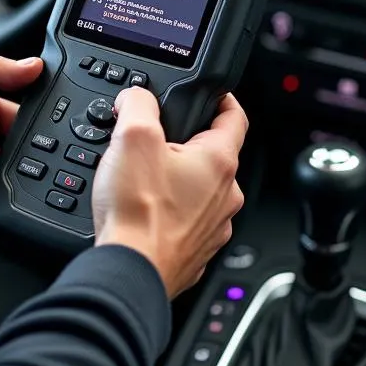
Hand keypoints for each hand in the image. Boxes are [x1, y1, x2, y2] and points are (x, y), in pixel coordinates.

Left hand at [0, 56, 43, 222]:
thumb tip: (32, 64)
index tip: (64, 132)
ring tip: (38, 192)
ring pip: (8, 176)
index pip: (20, 111)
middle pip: (19, 147)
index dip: (41, 122)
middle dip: (37, 158)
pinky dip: (0, 211)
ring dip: (22, 184)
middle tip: (55, 169)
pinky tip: (10, 214)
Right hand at [91, 88, 247, 298]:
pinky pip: (188, 219)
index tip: (214, 93)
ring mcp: (213, 226)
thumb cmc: (138, 212)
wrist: (130, 272)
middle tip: (155, 141)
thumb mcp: (132, 136)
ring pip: (200, 189)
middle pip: (212, 154)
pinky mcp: (196, 250)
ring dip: (178, 179)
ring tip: (144, 179)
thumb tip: (136, 96)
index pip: (235, 117)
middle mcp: (226, 195)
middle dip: (186, 143)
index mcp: (219, 162)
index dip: (223, 98)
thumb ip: (138, 103)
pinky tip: (145, 209)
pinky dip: (171, 210)